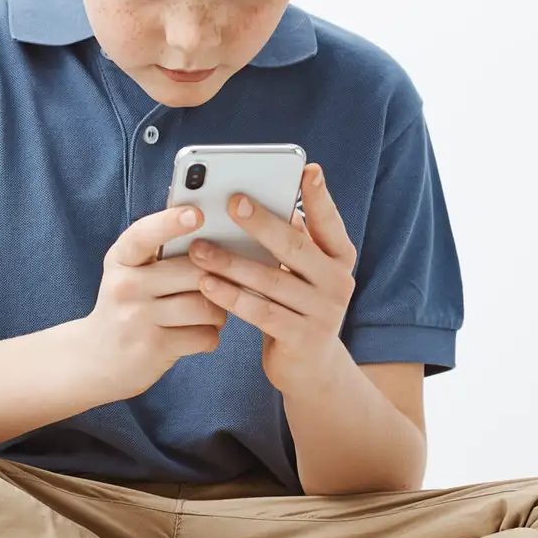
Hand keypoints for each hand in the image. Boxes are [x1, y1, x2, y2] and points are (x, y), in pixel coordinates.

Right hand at [79, 203, 227, 399]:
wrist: (97, 358)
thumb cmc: (127, 306)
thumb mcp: (130, 274)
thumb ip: (161, 254)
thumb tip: (216, 239)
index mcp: (120, 259)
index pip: (144, 235)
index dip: (171, 223)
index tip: (197, 214)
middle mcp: (125, 286)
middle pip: (193, 272)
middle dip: (218, 278)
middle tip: (222, 284)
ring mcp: (138, 319)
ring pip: (205, 306)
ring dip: (218, 312)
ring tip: (210, 313)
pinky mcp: (154, 347)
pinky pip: (205, 336)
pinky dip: (210, 336)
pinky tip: (198, 334)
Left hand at [187, 161, 356, 393]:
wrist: (312, 368)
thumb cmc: (297, 306)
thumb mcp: (302, 272)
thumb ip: (289, 242)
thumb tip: (252, 203)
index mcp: (339, 257)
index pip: (330, 222)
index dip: (320, 196)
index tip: (306, 169)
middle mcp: (338, 281)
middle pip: (295, 247)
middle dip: (261, 222)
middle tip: (231, 201)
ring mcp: (323, 312)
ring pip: (271, 281)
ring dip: (231, 262)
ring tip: (199, 248)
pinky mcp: (302, 338)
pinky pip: (260, 313)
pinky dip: (231, 297)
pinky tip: (206, 284)